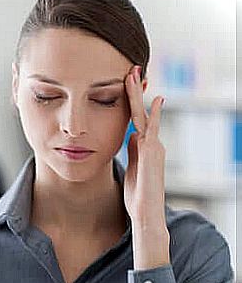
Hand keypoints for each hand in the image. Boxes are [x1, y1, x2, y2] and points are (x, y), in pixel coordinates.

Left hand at [123, 65, 169, 270]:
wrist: (146, 213)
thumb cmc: (138, 195)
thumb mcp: (132, 168)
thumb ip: (132, 151)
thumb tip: (130, 135)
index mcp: (143, 147)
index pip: (136, 119)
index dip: (130, 102)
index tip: (125, 85)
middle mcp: (150, 143)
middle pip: (140, 111)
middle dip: (134, 91)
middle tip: (131, 70)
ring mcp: (153, 146)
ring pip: (144, 114)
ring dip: (137, 94)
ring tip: (132, 73)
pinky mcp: (153, 151)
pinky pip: (152, 127)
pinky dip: (154, 112)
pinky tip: (156, 98)